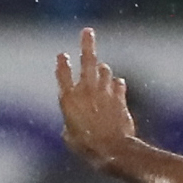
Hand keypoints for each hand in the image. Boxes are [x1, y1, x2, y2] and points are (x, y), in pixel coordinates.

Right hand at [55, 28, 134, 170]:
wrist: (113, 151)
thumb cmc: (86, 147)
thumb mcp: (69, 137)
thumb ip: (70, 122)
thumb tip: (73, 120)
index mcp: (69, 100)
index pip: (63, 75)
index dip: (62, 64)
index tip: (63, 55)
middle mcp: (87, 91)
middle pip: (87, 61)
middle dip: (87, 44)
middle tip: (88, 31)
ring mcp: (105, 93)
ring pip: (104, 71)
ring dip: (102, 71)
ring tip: (101, 72)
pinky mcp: (120, 99)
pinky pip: (118, 84)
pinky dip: (116, 85)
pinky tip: (116, 87)